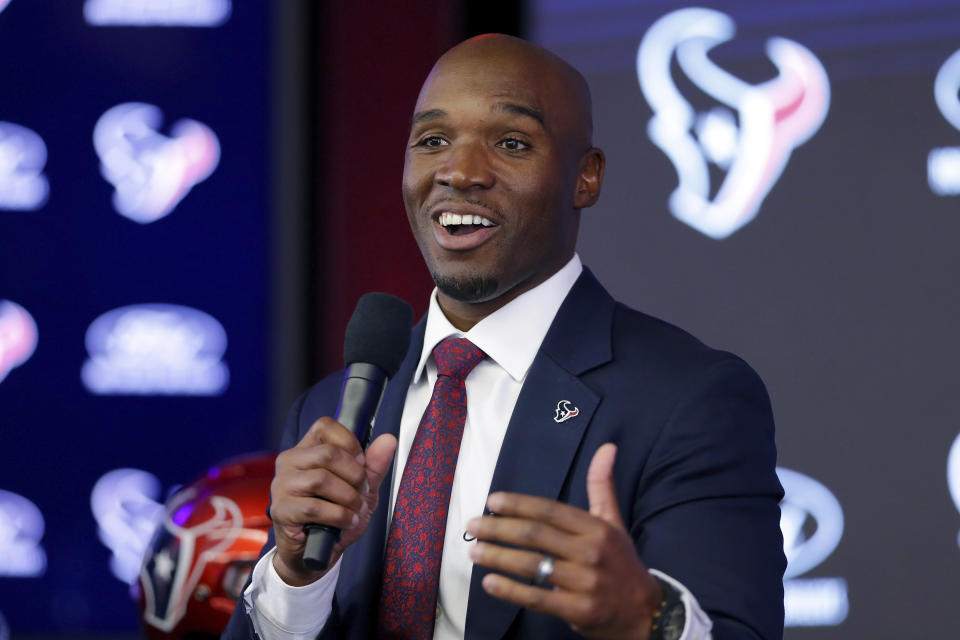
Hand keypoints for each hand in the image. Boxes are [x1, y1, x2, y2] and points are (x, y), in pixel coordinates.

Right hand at [267, 417, 396, 585]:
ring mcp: (282, 486)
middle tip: (361, 493)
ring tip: (354, 510)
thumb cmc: (334, 517)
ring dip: (348, 498)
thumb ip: (374, 465)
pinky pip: (315, 507)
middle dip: (355, 476)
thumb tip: (389, 440)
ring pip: (322, 479)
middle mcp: (289, 463)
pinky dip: (339, 516)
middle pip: (328, 453)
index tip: (361, 463)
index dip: (349, 442)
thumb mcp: (361, 489)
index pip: (324, 426)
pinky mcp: (281, 510)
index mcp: (306, 450)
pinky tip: (345, 522)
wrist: (315, 555)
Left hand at [466, 444, 662, 638]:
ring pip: (533, 565)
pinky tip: (490, 583)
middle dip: (499, 529)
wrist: (645, 611)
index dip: (519, 505)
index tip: (492, 502)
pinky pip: (538, 597)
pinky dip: (511, 591)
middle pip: (536, 536)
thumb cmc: (621, 562)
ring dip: (498, 557)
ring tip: (474, 551)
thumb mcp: (614, 521)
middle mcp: (590, 552)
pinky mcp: (579, 611)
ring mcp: (585, 583)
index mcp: (596, 528)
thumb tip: (607, 447)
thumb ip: (602, 486)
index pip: (550, 511)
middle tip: (471, 526)